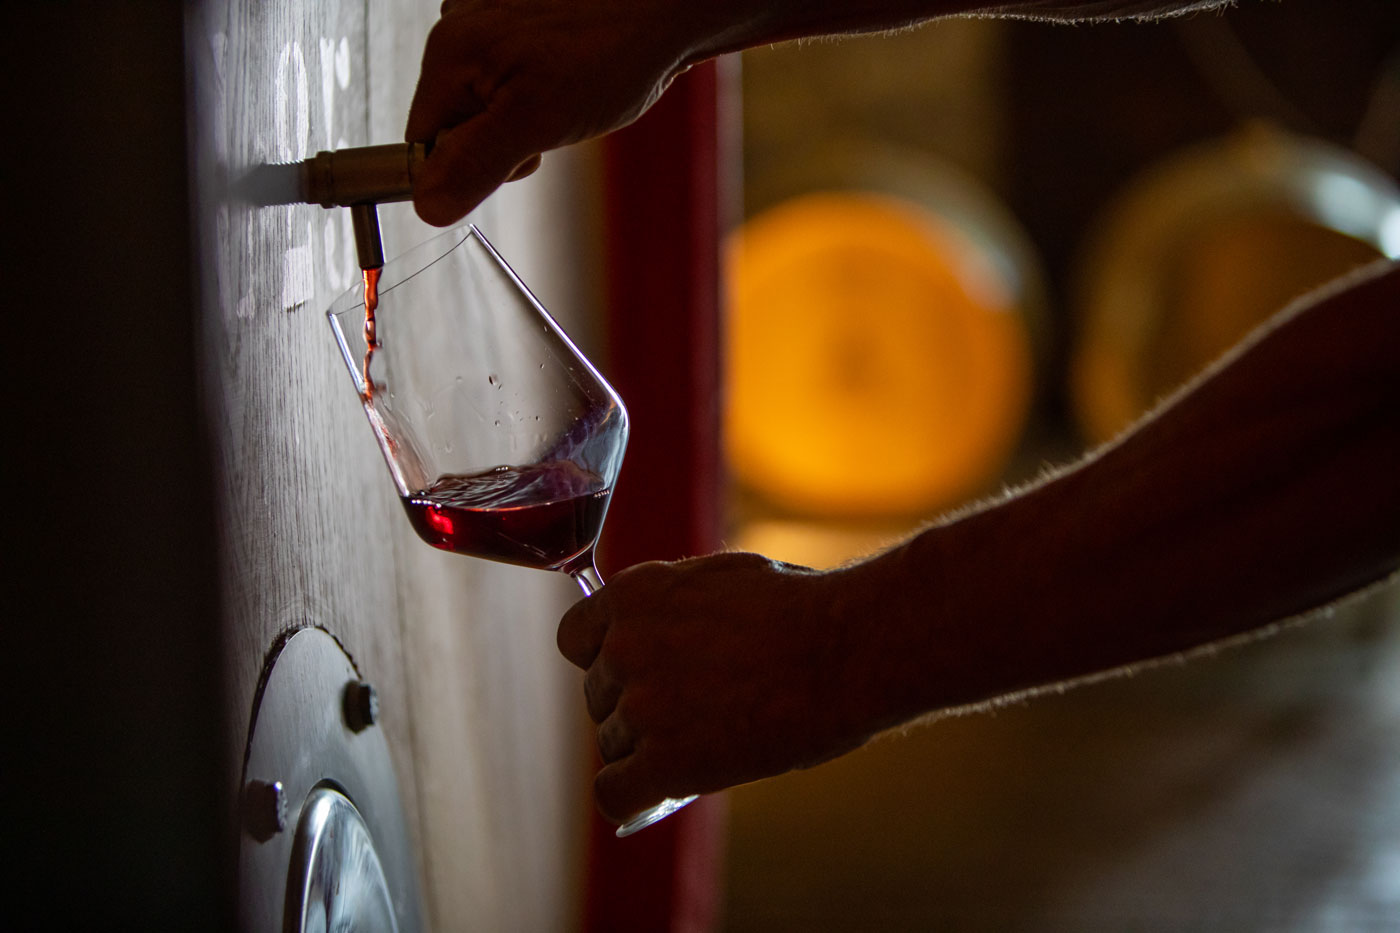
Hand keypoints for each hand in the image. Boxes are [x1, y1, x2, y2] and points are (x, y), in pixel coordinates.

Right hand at [405, 0, 697, 225]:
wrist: (665, 11)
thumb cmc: (611, 54)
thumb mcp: (536, 123)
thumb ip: (475, 164)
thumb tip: (428, 206)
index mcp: (449, 51)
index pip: (423, 142)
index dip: (468, 165)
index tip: (517, 153)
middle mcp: (458, 27)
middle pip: (453, 122)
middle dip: (499, 140)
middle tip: (549, 124)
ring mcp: (487, 21)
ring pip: (485, 104)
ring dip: (522, 118)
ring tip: (567, 98)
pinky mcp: (516, 21)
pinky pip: (509, 78)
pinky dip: (538, 90)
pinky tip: (569, 79)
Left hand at [556, 552, 877, 823]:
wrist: (847, 648)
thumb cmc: (801, 610)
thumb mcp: (719, 580)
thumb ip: (671, 608)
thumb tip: (655, 636)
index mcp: (633, 594)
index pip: (575, 639)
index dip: (605, 660)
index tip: (636, 674)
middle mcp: (624, 647)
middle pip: (598, 699)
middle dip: (636, 709)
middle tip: (692, 714)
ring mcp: (643, 706)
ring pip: (614, 746)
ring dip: (650, 751)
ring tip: (708, 742)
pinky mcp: (666, 762)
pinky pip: (615, 794)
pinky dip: (634, 799)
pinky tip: (659, 795)